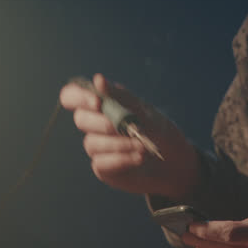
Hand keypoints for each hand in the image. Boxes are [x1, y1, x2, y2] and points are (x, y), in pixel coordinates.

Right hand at [59, 74, 198, 199]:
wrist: (175, 161)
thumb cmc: (158, 130)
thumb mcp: (145, 111)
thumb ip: (121, 97)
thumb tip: (98, 79)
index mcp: (102, 105)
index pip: (72, 96)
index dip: (79, 97)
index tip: (98, 103)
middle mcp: (94, 125)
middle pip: (80, 119)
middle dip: (104, 123)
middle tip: (127, 128)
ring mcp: (97, 147)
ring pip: (91, 143)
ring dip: (119, 144)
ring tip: (143, 146)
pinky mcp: (103, 167)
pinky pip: (101, 163)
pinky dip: (121, 159)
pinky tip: (139, 158)